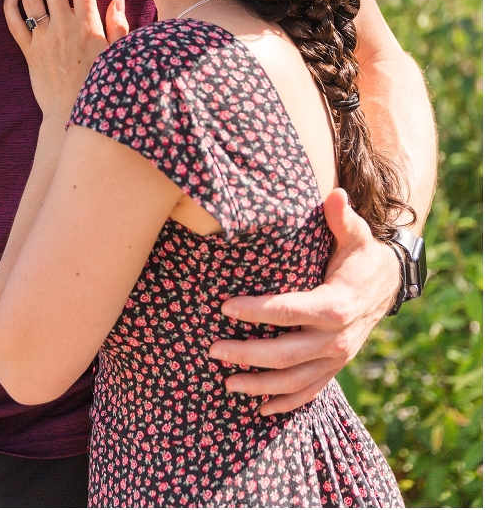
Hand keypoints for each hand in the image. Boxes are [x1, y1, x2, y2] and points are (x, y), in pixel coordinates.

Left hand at [4, 0, 128, 122]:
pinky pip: (15, 25)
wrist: (72, 116)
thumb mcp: (118, 56)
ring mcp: (43, 39)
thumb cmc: (101, 87)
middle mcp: (63, 28)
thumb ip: (118, 27)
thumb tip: (116, 0)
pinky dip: (10, 6)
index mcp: (87, 26)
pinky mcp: (29, 52)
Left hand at [208, 188, 401, 414]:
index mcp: (336, 305)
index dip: (257, 311)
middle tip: (213, 349)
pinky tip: (259, 408)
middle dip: (247, 354)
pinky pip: (310, 391)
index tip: (225, 307)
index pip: (289, 310)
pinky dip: (285, 402)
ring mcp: (337, 358)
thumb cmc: (361, 255)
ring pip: (295, 380)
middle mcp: (337, 338)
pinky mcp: (334, 367)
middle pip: (287, 353)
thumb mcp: (355, 234)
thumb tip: (335, 193)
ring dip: (260, 385)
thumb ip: (341, 217)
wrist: (389, 284)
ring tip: (226, 383)